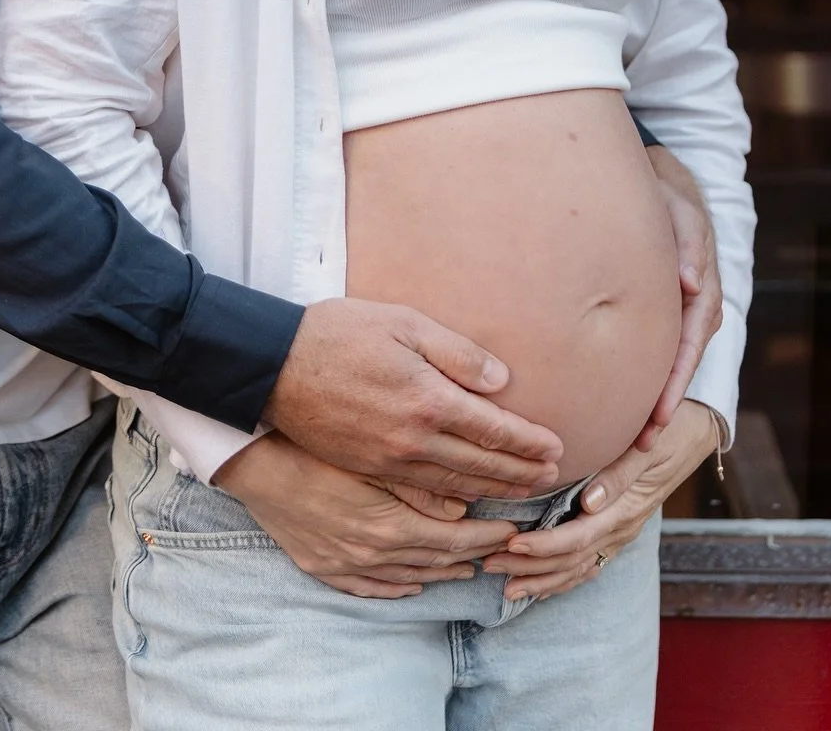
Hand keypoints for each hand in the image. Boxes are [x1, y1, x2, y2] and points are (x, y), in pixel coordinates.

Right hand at [216, 431, 519, 598]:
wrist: (248, 433)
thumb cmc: (317, 417)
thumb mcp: (386, 397)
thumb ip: (434, 426)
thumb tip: (476, 463)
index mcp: (393, 497)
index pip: (465, 517)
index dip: (499, 514)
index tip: (524, 509)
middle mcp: (375, 537)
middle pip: (445, 549)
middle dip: (485, 543)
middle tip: (514, 536)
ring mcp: (348, 555)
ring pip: (415, 570)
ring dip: (450, 565)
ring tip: (478, 558)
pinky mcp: (323, 563)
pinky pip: (375, 586)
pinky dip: (405, 583)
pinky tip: (419, 577)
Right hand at [264, 297, 562, 498]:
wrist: (274, 365)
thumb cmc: (338, 333)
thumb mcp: (403, 323)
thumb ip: (456, 353)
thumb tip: (502, 382)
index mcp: (428, 400)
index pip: (494, 429)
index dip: (529, 442)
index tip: (557, 448)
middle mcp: (414, 440)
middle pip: (481, 466)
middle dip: (521, 474)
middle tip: (551, 479)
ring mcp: (388, 463)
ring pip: (455, 488)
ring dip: (493, 493)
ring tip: (520, 494)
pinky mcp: (366, 472)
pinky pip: (419, 498)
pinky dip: (450, 506)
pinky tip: (464, 507)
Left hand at [481, 399, 717, 602]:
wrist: (694, 434)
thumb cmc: (667, 431)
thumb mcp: (645, 446)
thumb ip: (618, 474)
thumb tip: (589, 503)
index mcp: (624, 509)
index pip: (578, 538)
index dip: (543, 545)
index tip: (511, 544)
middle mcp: (621, 528)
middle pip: (571, 560)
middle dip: (530, 567)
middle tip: (489, 565)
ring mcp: (621, 534)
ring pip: (578, 569)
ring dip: (542, 580)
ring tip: (506, 587)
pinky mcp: (618, 531)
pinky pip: (590, 564)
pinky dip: (563, 578)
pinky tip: (540, 585)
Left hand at [640, 145, 722, 448]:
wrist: (666, 189)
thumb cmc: (672, 201)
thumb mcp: (683, 215)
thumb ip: (689, 247)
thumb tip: (692, 285)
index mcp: (704, 297)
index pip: (689, 347)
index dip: (675, 383)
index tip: (660, 416)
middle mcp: (697, 315)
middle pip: (680, 369)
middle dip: (662, 408)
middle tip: (640, 447)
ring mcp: (682, 318)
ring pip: (669, 366)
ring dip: (652, 401)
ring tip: (629, 443)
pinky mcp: (664, 318)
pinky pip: (656, 353)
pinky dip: (645, 379)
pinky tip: (623, 403)